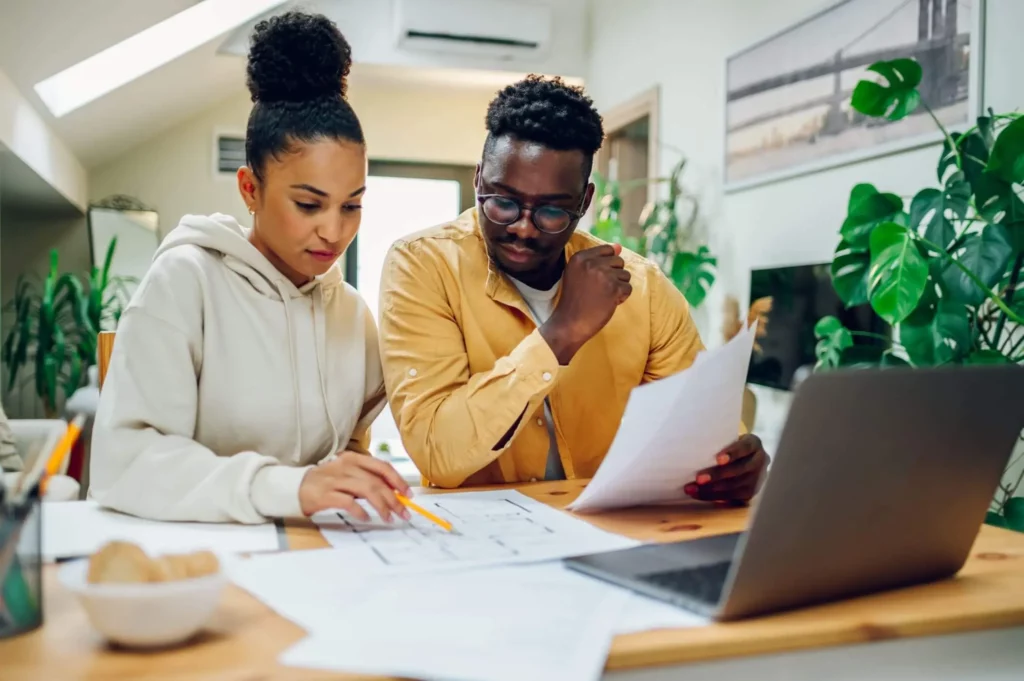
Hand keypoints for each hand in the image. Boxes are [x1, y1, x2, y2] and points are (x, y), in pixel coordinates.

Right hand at [299, 451, 411, 521]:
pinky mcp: (325, 494)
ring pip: (366, 490)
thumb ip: (367, 479)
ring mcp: (335, 480)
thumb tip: (394, 493)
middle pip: (377, 481)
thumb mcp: (348, 475)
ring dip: (382, 506)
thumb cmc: (327, 482)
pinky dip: (360, 511)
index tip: (408, 494)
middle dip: (394, 499)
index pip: (382, 466)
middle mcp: (346, 466)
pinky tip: (367, 518)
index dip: (397, 480)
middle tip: (403, 513)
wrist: (295, 487)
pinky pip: (348, 502)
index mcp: (353, 459)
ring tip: (389, 518)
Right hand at [541, 243, 631, 363]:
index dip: (606, 266)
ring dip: (618, 287)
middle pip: (619, 262)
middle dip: (614, 276)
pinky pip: (628, 288)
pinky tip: (607, 303)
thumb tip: (619, 246)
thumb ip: (598, 258)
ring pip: (625, 275)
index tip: (595, 279)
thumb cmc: (575, 300)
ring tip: (602, 297)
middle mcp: (591, 263)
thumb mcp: (580, 274)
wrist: (569, 324)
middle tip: (598, 290)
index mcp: (580, 257)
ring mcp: (603, 275)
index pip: (608, 250)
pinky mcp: (613, 288)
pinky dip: (621, 298)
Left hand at [684, 434, 768, 503]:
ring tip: (692, 489)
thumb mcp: (727, 440)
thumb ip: (717, 443)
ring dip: (711, 489)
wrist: (743, 459)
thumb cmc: (728, 446)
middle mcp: (760, 461)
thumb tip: (692, 449)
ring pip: (734, 486)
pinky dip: (712, 497)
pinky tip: (698, 495)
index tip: (718, 459)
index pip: (745, 447)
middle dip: (717, 475)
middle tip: (698, 479)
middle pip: (739, 469)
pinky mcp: (750, 494)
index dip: (732, 453)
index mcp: (754, 444)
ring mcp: (757, 479)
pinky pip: (731, 497)